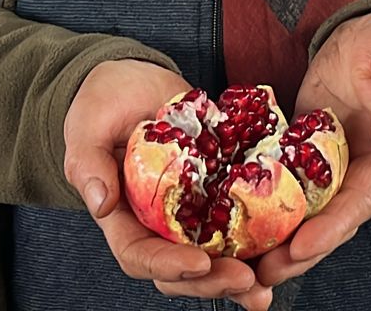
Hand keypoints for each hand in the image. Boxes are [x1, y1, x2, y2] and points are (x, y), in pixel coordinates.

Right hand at [63, 61, 270, 308]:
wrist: (134, 81)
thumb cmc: (104, 102)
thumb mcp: (88, 123)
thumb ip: (87, 162)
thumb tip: (101, 204)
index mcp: (122, 215)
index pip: (139, 254)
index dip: (169, 265)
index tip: (200, 262)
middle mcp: (156, 224)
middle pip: (180, 270)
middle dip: (212, 282)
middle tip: (247, 281)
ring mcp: (189, 213)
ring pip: (212, 259)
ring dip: (238, 279)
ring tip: (264, 288)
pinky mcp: (216, 195)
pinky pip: (237, 226)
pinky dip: (259, 244)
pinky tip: (284, 253)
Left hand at [255, 6, 370, 288]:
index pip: (358, 204)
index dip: (331, 230)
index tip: (302, 248)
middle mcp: (351, 170)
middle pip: (325, 222)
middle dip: (295, 253)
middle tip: (261, 274)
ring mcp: (322, 163)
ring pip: (298, 211)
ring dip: (272, 240)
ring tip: (238, 262)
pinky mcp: (296, 148)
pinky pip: (276, 182)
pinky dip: (255, 203)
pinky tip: (225, 217)